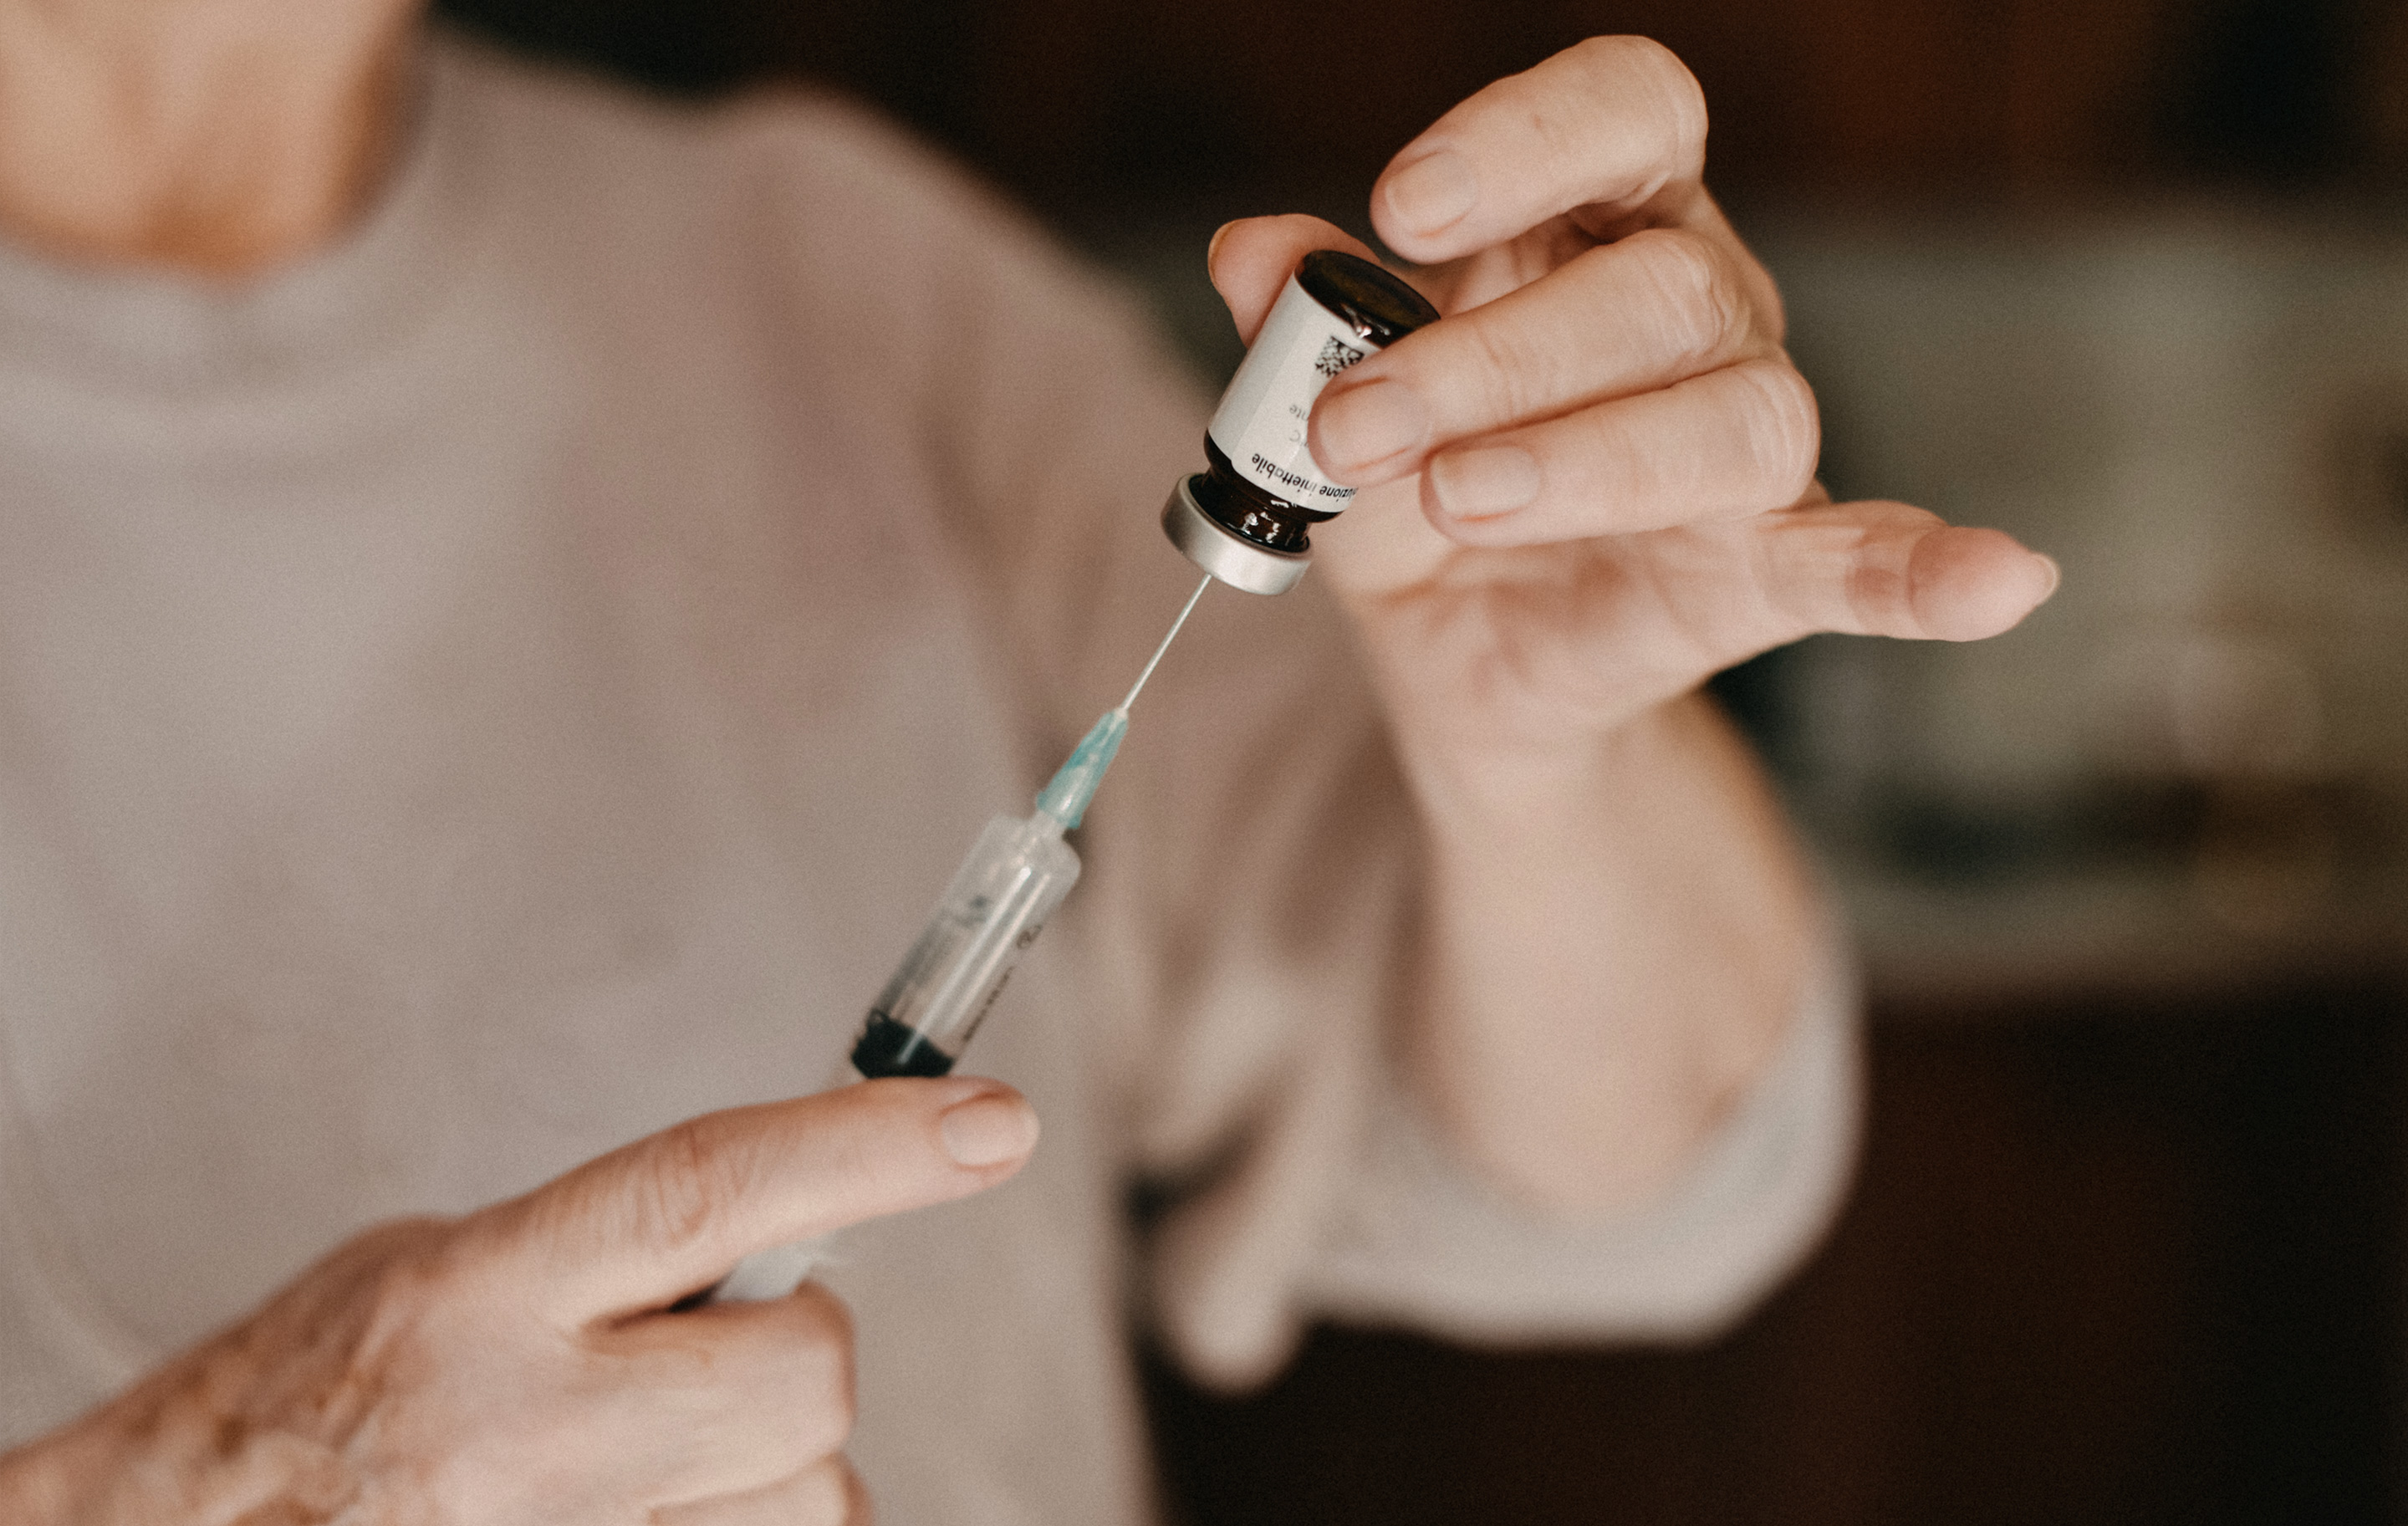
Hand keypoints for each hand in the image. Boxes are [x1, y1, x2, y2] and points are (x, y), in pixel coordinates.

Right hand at [0, 1078, 1039, 1523]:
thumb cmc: (294, 1406)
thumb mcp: (427, 1267)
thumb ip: (598, 1247)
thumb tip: (777, 1220)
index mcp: (475, 1297)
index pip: (705, 1188)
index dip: (864, 1147)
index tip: (992, 1119)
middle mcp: (522, 1433)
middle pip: (804, 1373)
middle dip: (800, 1349)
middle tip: (716, 1346)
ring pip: (813, 1497)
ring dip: (773, 1468)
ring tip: (652, 1458)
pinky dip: (739, 1525)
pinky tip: (651, 1509)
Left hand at [1206, 40, 2056, 1212]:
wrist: (1452, 657)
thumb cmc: (1406, 491)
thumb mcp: (1325, 407)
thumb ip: (1302, 328)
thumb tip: (1248, 252)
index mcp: (1597, 225)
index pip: (1624, 111)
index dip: (1526, 138)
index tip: (1403, 208)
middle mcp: (1699, 308)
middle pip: (1652, 288)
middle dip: (1488, 356)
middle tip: (1354, 423)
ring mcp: (1747, 440)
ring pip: (1729, 415)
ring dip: (1585, 459)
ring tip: (1459, 502)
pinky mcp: (1767, 568)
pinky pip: (1874, 560)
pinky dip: (1932, 571)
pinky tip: (2004, 577)